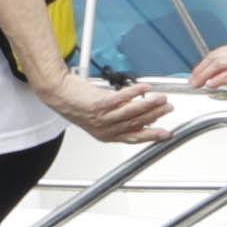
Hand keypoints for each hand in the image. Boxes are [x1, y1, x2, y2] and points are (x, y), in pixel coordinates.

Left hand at [38, 65, 168, 143]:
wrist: (58, 94)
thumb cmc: (77, 103)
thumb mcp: (100, 117)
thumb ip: (119, 118)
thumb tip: (141, 114)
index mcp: (107, 135)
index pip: (134, 138)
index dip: (152, 136)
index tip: (166, 134)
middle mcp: (105, 128)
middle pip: (136, 124)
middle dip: (155, 116)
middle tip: (167, 108)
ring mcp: (102, 117)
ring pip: (132, 113)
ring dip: (150, 105)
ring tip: (161, 98)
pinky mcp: (99, 104)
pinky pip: (122, 98)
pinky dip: (136, 93)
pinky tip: (145, 88)